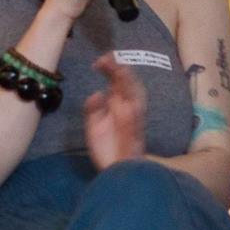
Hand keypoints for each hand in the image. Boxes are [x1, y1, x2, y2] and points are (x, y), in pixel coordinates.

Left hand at [84, 54, 146, 171]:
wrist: (115, 171)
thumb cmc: (107, 148)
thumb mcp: (94, 125)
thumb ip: (93, 109)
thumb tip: (96, 93)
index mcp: (117, 104)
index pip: (116, 81)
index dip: (109, 69)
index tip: (97, 62)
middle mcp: (127, 108)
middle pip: (128, 84)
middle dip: (120, 70)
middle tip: (109, 58)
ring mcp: (132, 119)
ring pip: (136, 95)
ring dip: (129, 83)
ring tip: (120, 70)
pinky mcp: (134, 132)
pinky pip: (136, 117)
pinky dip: (132, 106)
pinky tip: (123, 97)